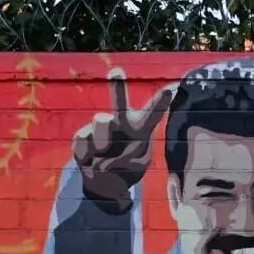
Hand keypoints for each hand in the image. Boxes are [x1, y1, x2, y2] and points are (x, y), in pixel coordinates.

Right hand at [72, 69, 176, 206]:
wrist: (104, 182)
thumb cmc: (127, 168)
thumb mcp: (137, 165)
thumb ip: (128, 156)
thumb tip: (102, 146)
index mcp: (140, 127)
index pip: (152, 112)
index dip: (160, 101)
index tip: (171, 89)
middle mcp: (120, 121)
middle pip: (119, 100)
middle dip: (117, 85)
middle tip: (116, 72)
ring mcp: (100, 127)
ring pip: (101, 121)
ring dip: (103, 141)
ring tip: (104, 154)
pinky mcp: (82, 136)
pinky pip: (85, 141)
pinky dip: (88, 156)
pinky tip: (91, 160)